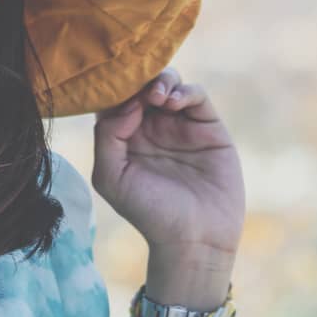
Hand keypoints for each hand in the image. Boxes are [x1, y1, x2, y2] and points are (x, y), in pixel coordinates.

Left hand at [91, 66, 244, 260]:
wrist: (194, 238)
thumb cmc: (149, 213)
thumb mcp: (111, 178)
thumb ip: (107, 137)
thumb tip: (128, 104)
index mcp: (126, 138)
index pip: (115, 98)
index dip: (113, 87)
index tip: (113, 87)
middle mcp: (152, 127)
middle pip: (142, 84)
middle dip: (139, 78)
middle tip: (139, 89)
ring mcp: (181, 125)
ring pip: (170, 83)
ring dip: (161, 81)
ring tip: (157, 97)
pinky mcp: (209, 127)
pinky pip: (196, 95)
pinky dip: (185, 90)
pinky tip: (173, 103)